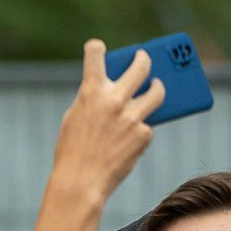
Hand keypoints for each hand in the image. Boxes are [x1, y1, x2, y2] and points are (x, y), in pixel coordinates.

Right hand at [50, 39, 165, 203]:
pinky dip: (141, 128)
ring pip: (158, 91)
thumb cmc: (72, 152)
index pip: (95, 55)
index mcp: (91, 92)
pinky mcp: (144, 134)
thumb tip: (114, 89)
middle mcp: (115, 99)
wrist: (80, 182)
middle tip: (145, 59)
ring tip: (157, 86)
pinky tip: (132, 137)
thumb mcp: (74, 119)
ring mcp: (132, 116)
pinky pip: (148, 124)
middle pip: (141, 66)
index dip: (96, 49)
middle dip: (145, 59)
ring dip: (158, 86)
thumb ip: (92, 100)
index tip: (97, 48)